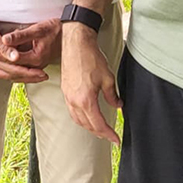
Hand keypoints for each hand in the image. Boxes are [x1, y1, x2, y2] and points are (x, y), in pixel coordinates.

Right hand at [0, 13, 47, 83]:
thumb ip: (4, 47)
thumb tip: (16, 58)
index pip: (15, 69)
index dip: (30, 72)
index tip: (42, 73)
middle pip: (13, 74)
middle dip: (29, 76)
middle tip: (44, 77)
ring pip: (9, 72)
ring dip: (23, 75)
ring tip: (36, 76)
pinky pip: (4, 67)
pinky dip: (14, 70)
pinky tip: (20, 71)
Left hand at [0, 18, 61, 81]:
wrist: (72, 32)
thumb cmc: (55, 28)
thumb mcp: (38, 29)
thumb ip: (20, 35)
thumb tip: (4, 39)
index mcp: (36, 58)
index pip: (12, 60)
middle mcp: (36, 65)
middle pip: (11, 71)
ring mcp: (36, 66)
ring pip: (15, 74)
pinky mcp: (36, 64)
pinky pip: (19, 72)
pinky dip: (8, 72)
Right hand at [60, 22, 121, 144]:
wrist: (76, 43)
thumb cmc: (91, 57)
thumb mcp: (107, 78)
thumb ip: (112, 96)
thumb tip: (117, 105)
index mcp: (85, 100)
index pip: (98, 124)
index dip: (108, 134)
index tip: (116, 140)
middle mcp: (74, 101)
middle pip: (87, 125)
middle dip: (99, 133)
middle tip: (110, 136)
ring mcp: (67, 96)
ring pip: (78, 119)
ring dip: (89, 127)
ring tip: (99, 130)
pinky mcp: (65, 90)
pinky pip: (72, 111)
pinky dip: (81, 118)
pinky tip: (87, 116)